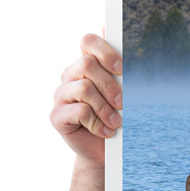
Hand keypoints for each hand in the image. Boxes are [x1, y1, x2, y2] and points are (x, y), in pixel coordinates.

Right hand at [50, 34, 122, 165]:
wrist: (105, 149)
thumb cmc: (117, 116)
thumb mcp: (125, 92)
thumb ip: (124, 71)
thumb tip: (133, 50)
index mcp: (87, 64)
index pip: (88, 41)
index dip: (105, 51)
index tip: (122, 68)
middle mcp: (70, 76)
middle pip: (86, 64)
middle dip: (109, 85)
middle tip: (123, 102)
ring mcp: (61, 95)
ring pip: (84, 88)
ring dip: (105, 107)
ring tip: (117, 122)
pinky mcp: (56, 115)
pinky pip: (79, 111)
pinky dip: (97, 122)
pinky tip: (106, 131)